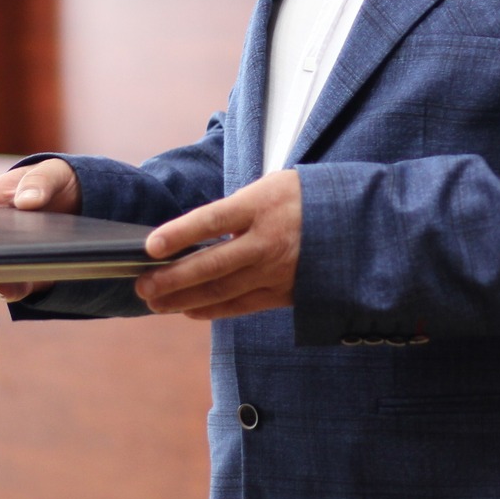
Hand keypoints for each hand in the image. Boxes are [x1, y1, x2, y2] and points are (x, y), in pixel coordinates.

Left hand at [134, 170, 300, 320]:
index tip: (149, 246)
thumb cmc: (305, 200)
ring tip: (155, 301)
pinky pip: (241, 305)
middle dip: (171, 278)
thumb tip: (193, 235)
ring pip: (221, 291)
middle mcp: (267, 241)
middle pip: (210, 265)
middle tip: (142, 285)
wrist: (357, 227)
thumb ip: (236, 210)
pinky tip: (189, 310)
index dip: (179, 234)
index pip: (211, 220)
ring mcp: (276, 271)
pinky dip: (212, 310)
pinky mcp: (284, 293)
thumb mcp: (272, 188)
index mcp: (262, 205)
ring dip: (183, 299)